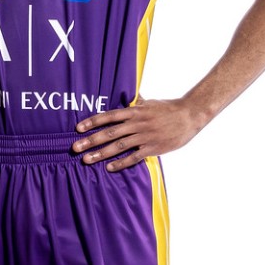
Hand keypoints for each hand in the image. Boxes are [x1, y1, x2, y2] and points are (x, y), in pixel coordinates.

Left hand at [73, 98, 205, 170]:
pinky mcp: (153, 148)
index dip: (92, 122)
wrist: (190, 115)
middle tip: (74, 147)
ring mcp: (145, 136)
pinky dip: (121, 163)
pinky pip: (134, 157)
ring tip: (86, 160)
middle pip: (109, 132)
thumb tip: (126, 97)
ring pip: (119, 146)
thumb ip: (136, 102)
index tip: (78, 128)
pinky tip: (109, 168)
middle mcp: (137, 123)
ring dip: (101, 153)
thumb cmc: (169, 108)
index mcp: (135, 111)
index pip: (109, 116)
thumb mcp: (150, 102)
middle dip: (90, 140)